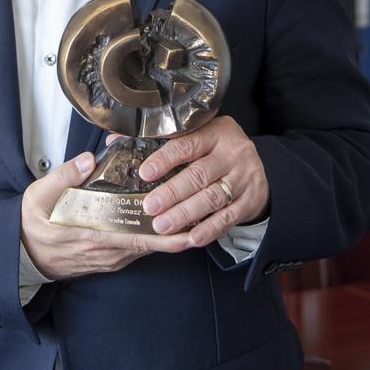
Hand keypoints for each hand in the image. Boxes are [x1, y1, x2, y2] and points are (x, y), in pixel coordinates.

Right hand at [20, 151, 195, 280]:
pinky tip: (162, 226)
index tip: (188, 230)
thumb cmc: (31, 227)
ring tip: (189, 219)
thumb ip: (64, 176)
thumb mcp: (37, 196)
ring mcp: (108, 258)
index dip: (164, 237)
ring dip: (166, 237)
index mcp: (91, 236)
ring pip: (144, 248)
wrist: (21, 254)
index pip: (135, 240)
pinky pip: (135, 250)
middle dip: (176, 235)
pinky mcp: (108, 259)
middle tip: (202, 220)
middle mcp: (104, 252)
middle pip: (148, 246)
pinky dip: (151, 240)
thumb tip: (89, 160)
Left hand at [136, 116, 268, 246]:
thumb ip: (160, 140)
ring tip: (163, 225)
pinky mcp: (251, 200)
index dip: (165, 159)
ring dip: (185, 214)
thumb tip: (114, 141)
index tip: (145, 173)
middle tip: (150, 207)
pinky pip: (228, 217)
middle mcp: (234, 152)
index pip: (187, 144)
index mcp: (216, 131)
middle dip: (172, 193)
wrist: (255, 168)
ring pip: (212, 197)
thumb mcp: (197, 137)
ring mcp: (245, 177)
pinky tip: (193, 237)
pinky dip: (209, 229)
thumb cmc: (216, 151)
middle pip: (199, 174)